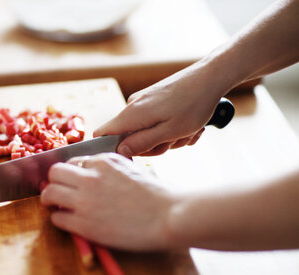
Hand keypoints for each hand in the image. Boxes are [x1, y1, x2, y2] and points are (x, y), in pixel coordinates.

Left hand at [40, 153, 176, 250]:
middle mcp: (90, 177)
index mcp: (102, 161)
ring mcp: (85, 201)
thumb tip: (91, 173)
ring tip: (57, 206)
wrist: (169, 216)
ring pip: (49, 193)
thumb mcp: (131, 169)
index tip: (73, 183)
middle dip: (55, 181)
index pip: (72, 161)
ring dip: (50, 200)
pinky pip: (57, 219)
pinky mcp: (84, 224)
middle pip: (55, 172)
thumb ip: (109, 168)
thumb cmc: (156, 195)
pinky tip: (70, 222)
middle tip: (59, 192)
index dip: (71, 174)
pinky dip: (59, 220)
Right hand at [94, 65, 222, 156]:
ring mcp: (143, 102)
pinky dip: (171, 128)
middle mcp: (132, 106)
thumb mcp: (169, 132)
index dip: (111, 150)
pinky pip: (156, 123)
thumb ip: (142, 143)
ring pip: (146, 132)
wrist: (210, 77)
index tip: (132, 158)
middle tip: (174, 140)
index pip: (102, 134)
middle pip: (129, 138)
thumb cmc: (193, 105)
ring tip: (187, 130)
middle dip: (153, 145)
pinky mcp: (153, 100)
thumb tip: (120, 151)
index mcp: (132, 114)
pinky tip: (188, 124)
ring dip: (168, 137)